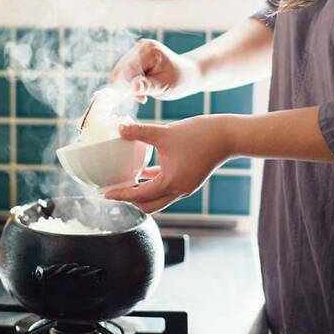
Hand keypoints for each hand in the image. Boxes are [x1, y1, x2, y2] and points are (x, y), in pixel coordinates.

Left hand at [105, 116, 231, 212]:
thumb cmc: (200, 134)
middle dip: (130, 201)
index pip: (140, 196)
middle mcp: (179, 190)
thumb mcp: (165, 132)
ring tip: (126, 184)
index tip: (105, 194)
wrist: (228, 136)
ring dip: (142, 194)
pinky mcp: (190, 179)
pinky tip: (146, 172)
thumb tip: (119, 128)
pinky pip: (168, 187)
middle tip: (113, 193)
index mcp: (171, 183)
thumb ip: (140, 132)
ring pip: (159, 198)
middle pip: (149, 205)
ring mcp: (186, 187)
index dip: (121, 195)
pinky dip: (155, 184)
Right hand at [109, 38, 200, 103]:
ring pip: (121, 70)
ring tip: (144, 94)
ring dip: (129, 85)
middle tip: (143, 98)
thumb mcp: (164, 86)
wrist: (186, 74)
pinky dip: (131, 82)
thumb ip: (148, 86)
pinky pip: (125, 70)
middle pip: (122, 68)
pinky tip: (142, 88)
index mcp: (150, 50)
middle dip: (129, 86)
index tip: (141, 98)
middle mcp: (141, 45)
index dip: (129, 85)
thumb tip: (134, 87)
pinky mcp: (135, 55)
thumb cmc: (179, 80)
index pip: (129, 69)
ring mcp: (137, 49)